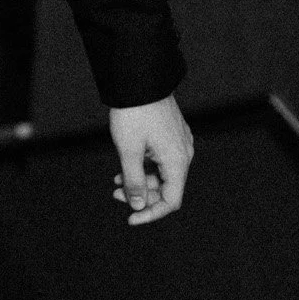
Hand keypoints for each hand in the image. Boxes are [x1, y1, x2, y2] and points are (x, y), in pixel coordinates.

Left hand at [108, 94, 192, 225]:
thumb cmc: (133, 114)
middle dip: (142, 196)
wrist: (140, 80)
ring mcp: (179, 143)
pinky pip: (161, 160)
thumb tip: (137, 206)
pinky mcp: (172, 134)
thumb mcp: (128, 151)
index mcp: (178, 161)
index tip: (130, 219)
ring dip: (141, 182)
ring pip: (163, 174)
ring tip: (116, 183)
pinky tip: (124, 168)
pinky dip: (144, 168)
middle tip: (115, 194)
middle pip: (168, 188)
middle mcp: (184, 154)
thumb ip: (134, 181)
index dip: (151, 213)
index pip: (171, 200)